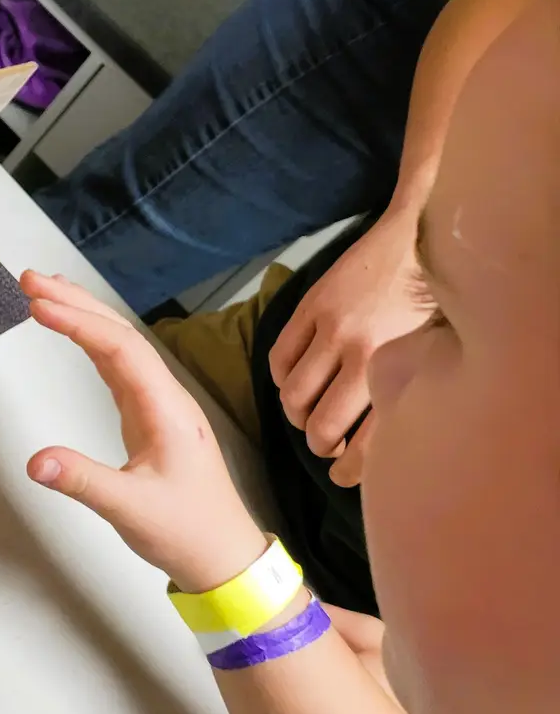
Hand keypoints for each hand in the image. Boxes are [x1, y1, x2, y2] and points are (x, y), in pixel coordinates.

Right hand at [21, 272, 267, 591]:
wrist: (222, 555)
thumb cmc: (186, 531)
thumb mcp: (130, 510)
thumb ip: (82, 482)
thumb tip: (35, 461)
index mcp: (166, 410)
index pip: (119, 349)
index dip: (78, 322)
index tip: (38, 304)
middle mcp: (166, 397)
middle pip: (120, 334)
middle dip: (77, 303)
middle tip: (30, 280)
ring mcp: (159, 405)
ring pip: (120, 345)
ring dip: (84, 316)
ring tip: (45, 292)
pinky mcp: (151, 417)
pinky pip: (119, 366)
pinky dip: (92, 342)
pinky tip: (76, 333)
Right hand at [268, 215, 428, 457]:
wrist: (415, 238)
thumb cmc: (434, 300)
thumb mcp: (434, 350)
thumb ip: (408, 390)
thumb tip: (383, 437)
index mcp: (398, 368)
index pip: (366, 438)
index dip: (349, 467)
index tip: (342, 475)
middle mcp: (361, 354)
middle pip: (321, 423)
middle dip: (320, 444)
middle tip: (325, 445)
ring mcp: (330, 330)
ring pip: (294, 395)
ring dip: (296, 415)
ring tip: (306, 416)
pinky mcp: (309, 309)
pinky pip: (280, 359)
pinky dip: (280, 380)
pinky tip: (292, 384)